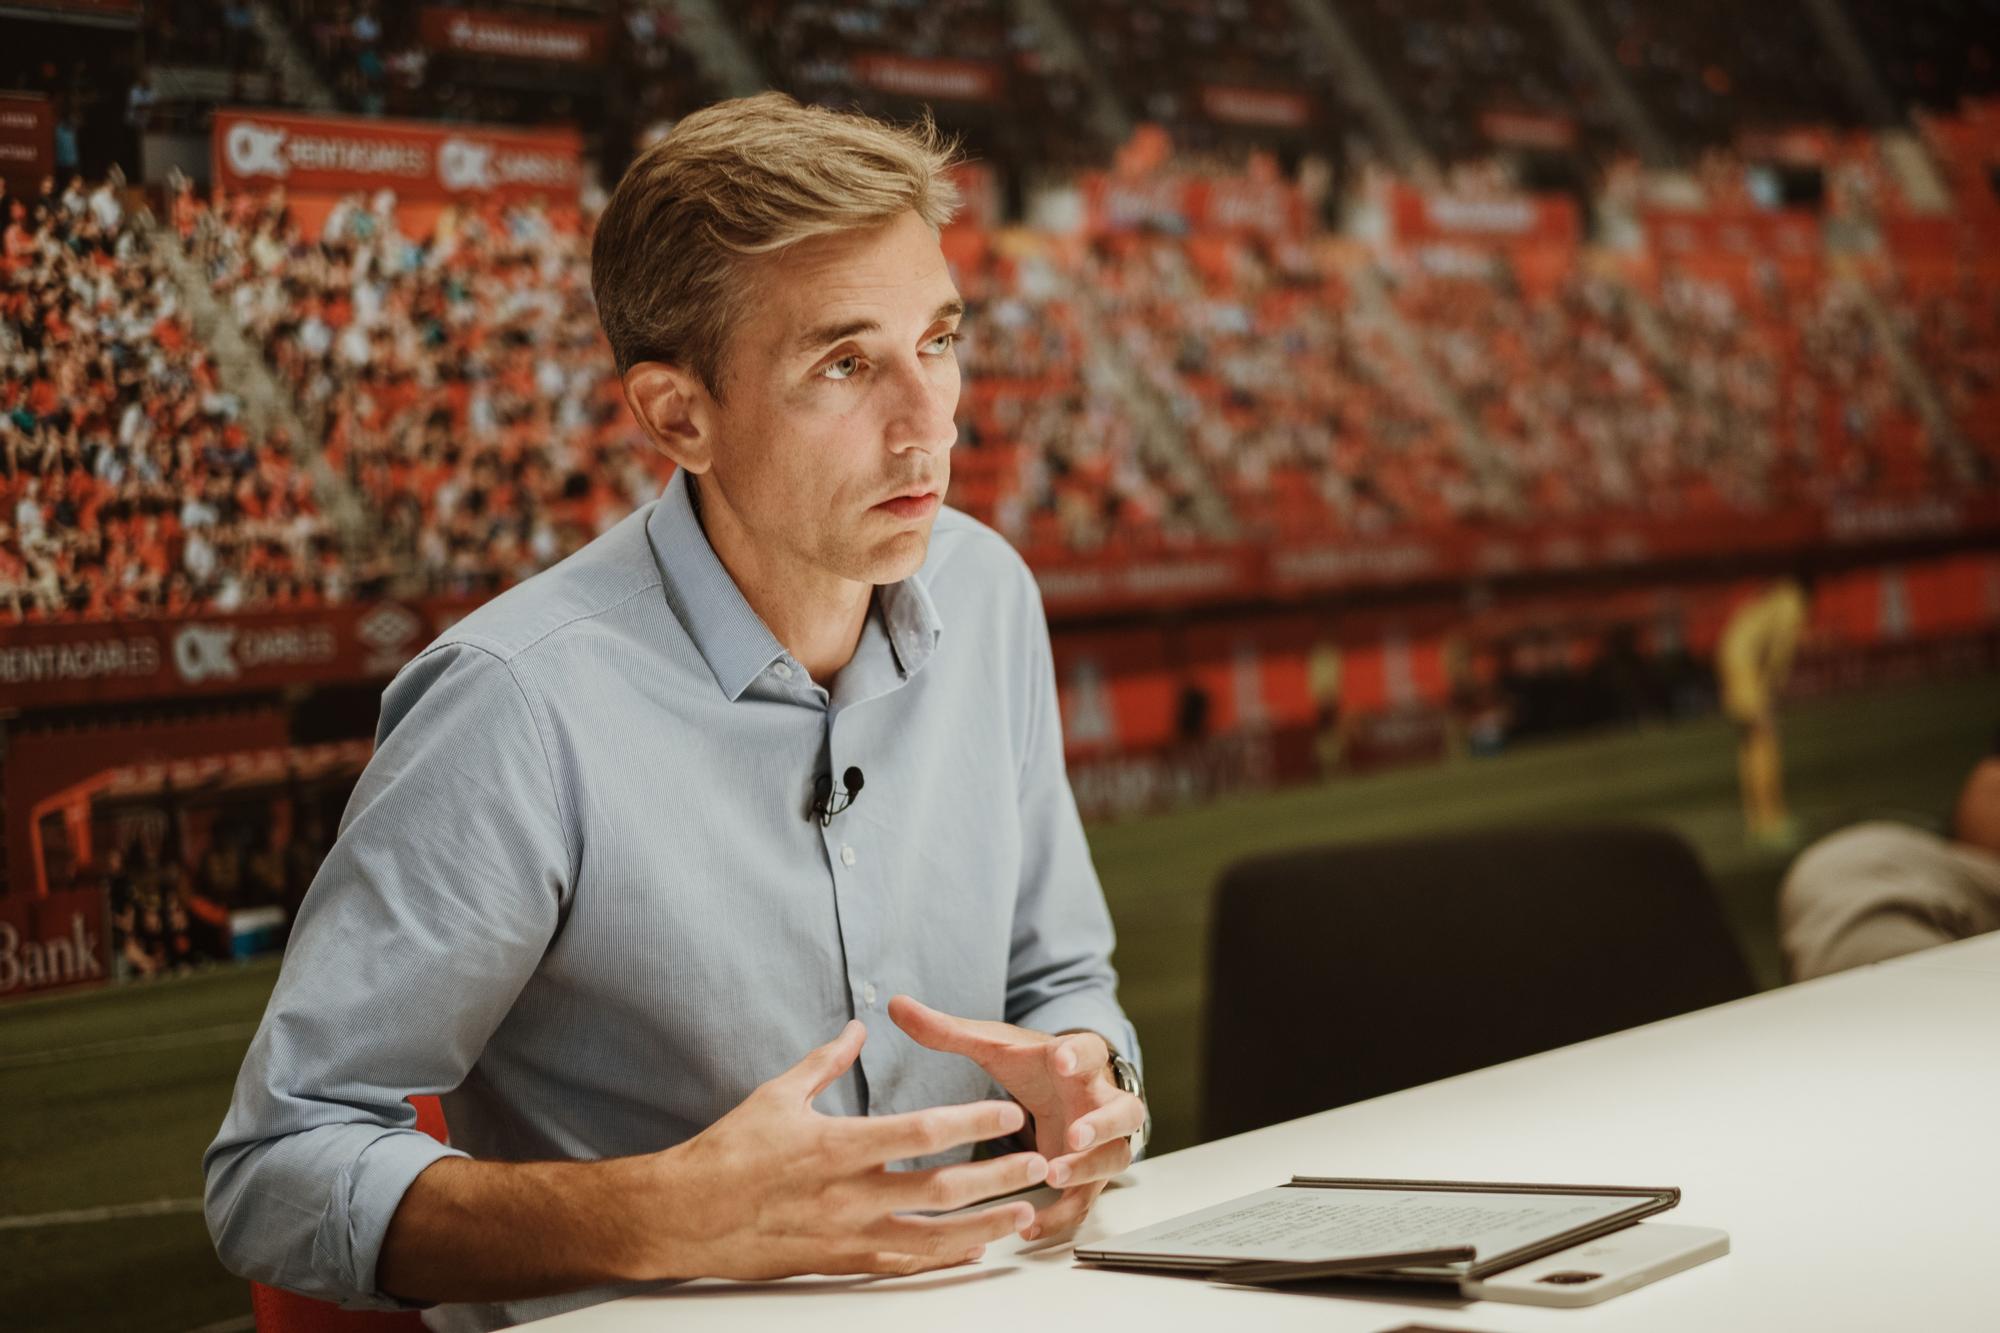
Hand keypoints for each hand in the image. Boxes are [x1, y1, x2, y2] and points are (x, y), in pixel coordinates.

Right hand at [637, 1020, 1047, 1279]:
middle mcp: (848, 1196)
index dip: (971, 1123)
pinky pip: (902, 1266)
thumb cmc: (727, 1153)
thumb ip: (826, 1062)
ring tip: (1024, 1215)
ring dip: (984, 1226)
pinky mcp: (839, 1264)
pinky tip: (972, 1250)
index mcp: (836, 1146)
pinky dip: (942, 1259)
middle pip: (940, 1190)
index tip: (1007, 1112)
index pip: (921, 1132)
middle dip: (996, 1178)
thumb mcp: (777, 1095)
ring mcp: (846, 1237)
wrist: (684, 1217)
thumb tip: (857, 1027)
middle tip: (1038, 1165)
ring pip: (931, 1238)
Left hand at [888, 995, 1142, 1239]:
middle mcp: (1100, 1100)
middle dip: (1102, 1125)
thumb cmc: (1034, 1064)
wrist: (1068, 1086)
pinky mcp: (1091, 1175)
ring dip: (1088, 1170)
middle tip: (1075, 1136)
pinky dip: (1064, 1214)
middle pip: (1124, 1112)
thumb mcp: (996, 1045)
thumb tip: (894, 1004)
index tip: (1061, 1060)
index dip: (1079, 1056)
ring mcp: (1102, 1140)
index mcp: (1078, 1061)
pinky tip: (1031, 1226)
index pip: (1089, 1052)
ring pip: (1115, 1157)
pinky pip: (1087, 1200)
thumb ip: (948, 1030)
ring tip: (1053, 1179)